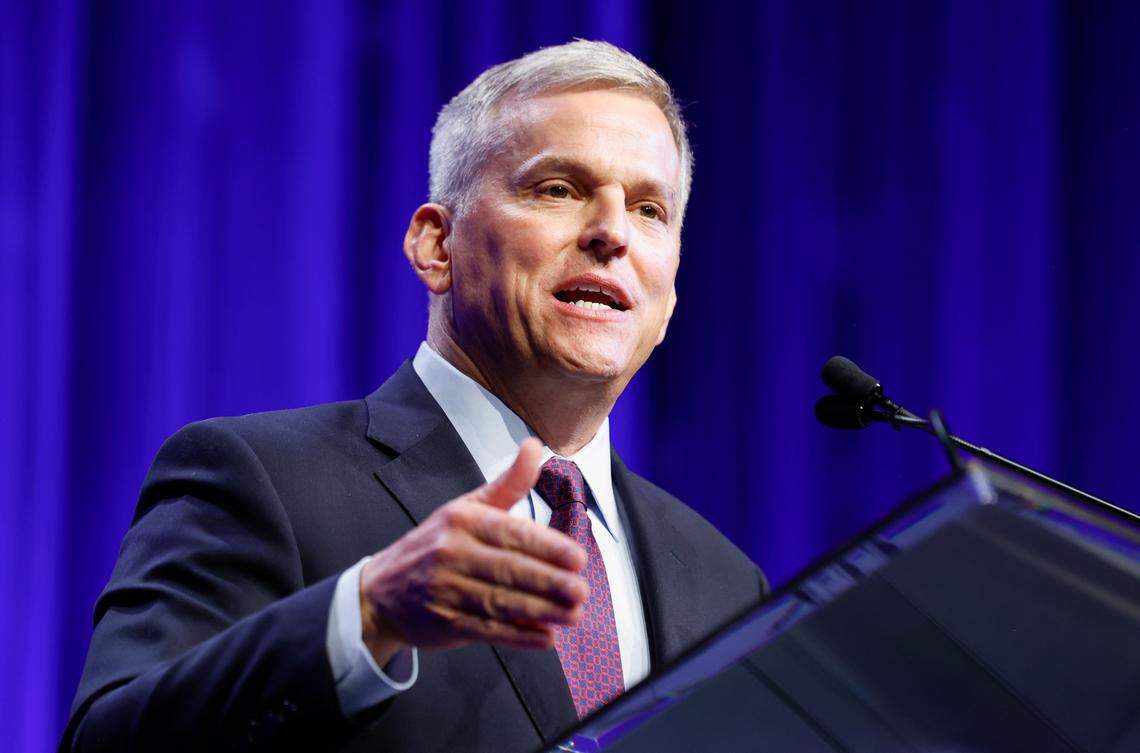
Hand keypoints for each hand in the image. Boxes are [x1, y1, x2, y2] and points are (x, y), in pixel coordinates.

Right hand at [359, 438, 587, 664]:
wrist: (381, 592)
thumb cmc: (435, 544)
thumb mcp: (466, 508)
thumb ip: (508, 484)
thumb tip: (536, 446)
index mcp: (462, 520)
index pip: (512, 533)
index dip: (547, 547)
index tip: (578, 558)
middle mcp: (452, 552)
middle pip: (509, 570)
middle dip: (551, 582)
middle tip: (582, 590)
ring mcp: (446, 590)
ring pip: (502, 602)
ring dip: (542, 611)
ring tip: (574, 614)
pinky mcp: (444, 623)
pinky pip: (488, 631)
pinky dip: (518, 636)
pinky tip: (544, 638)